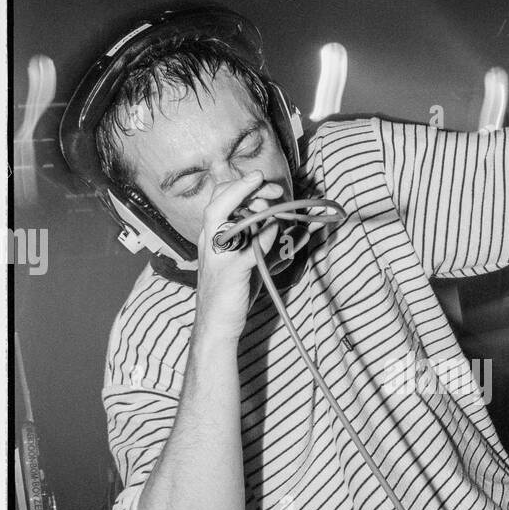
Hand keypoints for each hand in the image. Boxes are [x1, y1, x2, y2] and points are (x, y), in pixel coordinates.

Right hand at [195, 170, 284, 339]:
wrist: (217, 325)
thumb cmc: (233, 294)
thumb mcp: (253, 264)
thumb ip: (270, 246)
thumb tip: (298, 233)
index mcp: (212, 235)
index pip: (220, 196)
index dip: (243, 185)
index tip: (264, 183)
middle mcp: (210, 240)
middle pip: (219, 199)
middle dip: (248, 188)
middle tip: (275, 191)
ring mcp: (217, 255)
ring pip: (225, 216)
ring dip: (255, 208)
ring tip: (274, 210)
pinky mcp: (230, 272)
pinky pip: (249, 246)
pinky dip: (266, 236)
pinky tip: (277, 234)